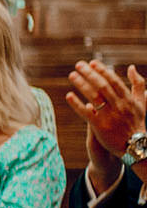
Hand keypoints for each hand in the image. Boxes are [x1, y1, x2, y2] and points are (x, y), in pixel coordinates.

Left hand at [66, 60, 145, 176]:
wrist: (135, 145)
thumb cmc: (137, 121)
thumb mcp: (142, 102)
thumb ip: (138, 84)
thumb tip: (131, 67)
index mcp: (128, 99)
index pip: (114, 81)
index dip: (103, 70)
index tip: (92, 62)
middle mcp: (119, 106)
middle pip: (102, 86)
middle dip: (90, 74)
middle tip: (78, 64)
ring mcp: (109, 116)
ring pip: (94, 97)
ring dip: (82, 84)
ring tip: (72, 75)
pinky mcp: (99, 126)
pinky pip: (86, 113)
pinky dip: (77, 104)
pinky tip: (68, 95)